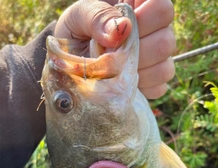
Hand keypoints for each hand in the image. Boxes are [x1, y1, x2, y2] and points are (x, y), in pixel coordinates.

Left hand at [55, 0, 175, 98]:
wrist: (72, 66)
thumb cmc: (74, 37)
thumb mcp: (78, 19)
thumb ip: (97, 16)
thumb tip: (124, 28)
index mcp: (137, 9)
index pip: (162, 8)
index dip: (146, 19)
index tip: (122, 27)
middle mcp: (152, 33)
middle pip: (166, 41)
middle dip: (136, 50)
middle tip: (112, 52)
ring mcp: (156, 59)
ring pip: (166, 67)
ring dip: (137, 71)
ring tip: (115, 69)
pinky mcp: (153, 81)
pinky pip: (160, 87)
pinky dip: (141, 88)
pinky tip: (123, 82)